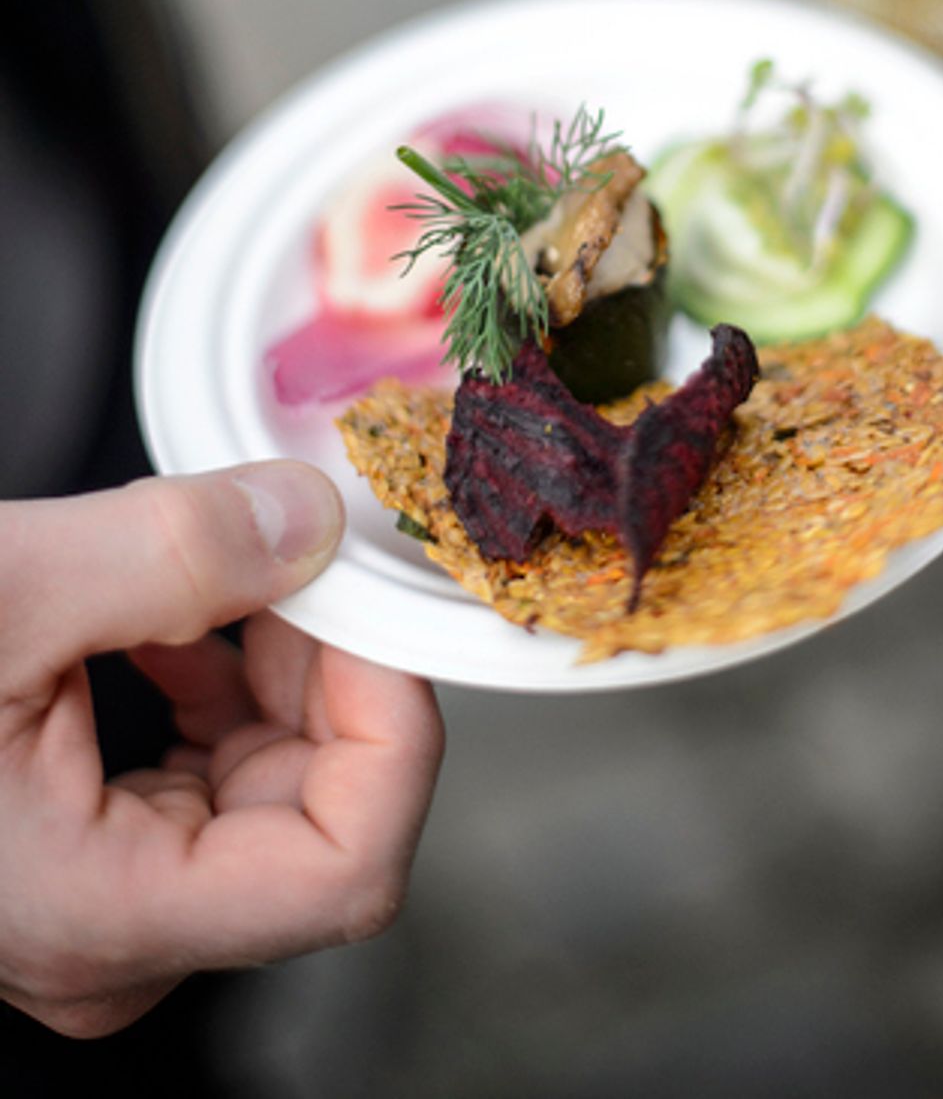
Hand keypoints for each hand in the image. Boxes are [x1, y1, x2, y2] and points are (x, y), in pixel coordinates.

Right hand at [0, 463, 442, 1038]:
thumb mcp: (0, 592)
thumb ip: (171, 553)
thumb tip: (309, 518)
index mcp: (103, 916)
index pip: (353, 864)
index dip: (391, 720)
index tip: (368, 601)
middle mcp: (115, 938)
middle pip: (322, 809)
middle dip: (329, 664)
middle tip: (299, 547)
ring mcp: (99, 903)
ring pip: (271, 786)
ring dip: (274, 662)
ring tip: (228, 565)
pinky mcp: (80, 853)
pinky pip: (205, 775)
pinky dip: (217, 680)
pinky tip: (175, 612)